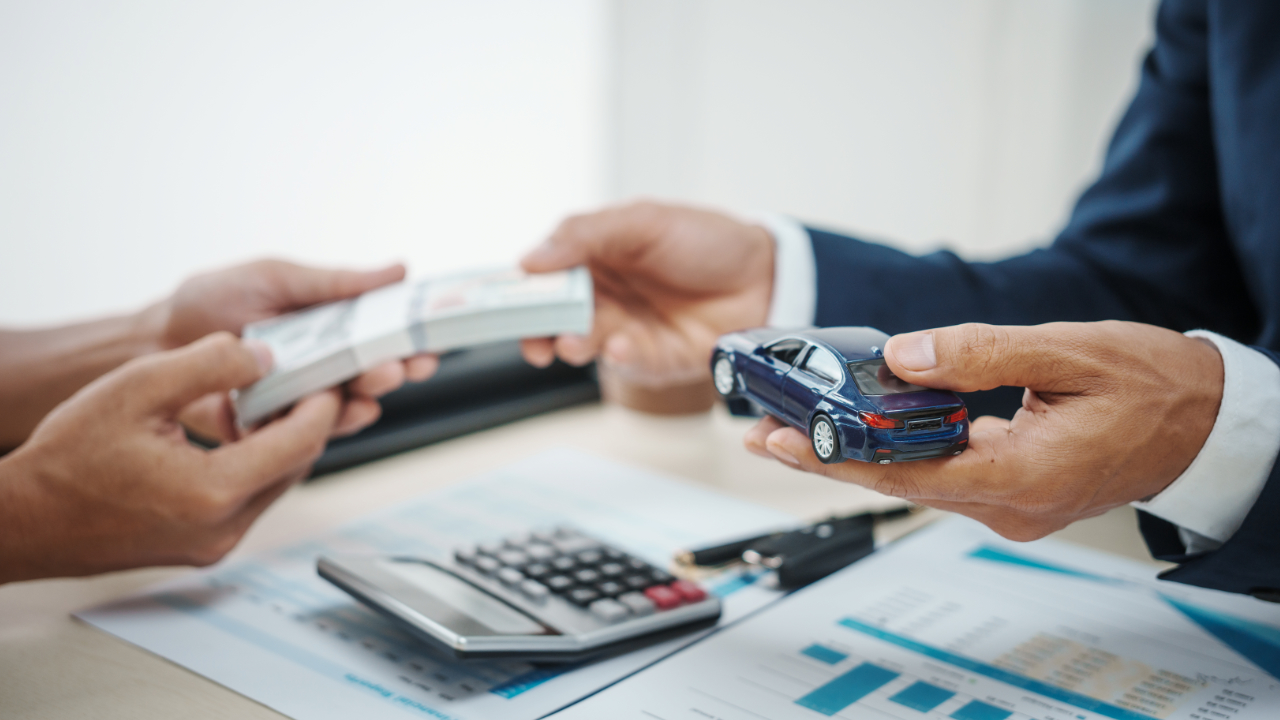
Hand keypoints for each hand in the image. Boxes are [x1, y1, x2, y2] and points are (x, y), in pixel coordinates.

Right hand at [0, 333, 340, 582]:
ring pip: (275, 486)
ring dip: (280, 446)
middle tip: (302, 383)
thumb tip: (264, 357)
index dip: (321, 404)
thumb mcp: (138, 387)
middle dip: (304, 422)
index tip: (328, 376)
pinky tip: (238, 439)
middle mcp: (222, 528)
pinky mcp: (203, 549)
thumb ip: (210, 365)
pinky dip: (255, 468)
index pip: (300, 443)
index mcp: (213, 490)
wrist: (26, 518)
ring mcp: (214, 546)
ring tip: (268, 404)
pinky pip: (250, 502)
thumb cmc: (67, 459)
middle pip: (295, 467)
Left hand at [153, 259, 438, 438]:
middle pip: (372, 374)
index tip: (429, 341)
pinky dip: (328, 426)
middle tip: (403, 366)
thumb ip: (336, 283)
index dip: (409, 340)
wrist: (155, 339)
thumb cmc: (213, 300)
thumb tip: (400, 270)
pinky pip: (308, 434)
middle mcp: (321, 366)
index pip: (381, 336)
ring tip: (374, 387)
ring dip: (367, 398)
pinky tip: (342, 414)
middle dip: (395, 371)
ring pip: (346, 406)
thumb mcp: (278, 278)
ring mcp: (298, 399)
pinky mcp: (273, 428)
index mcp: (329, 328)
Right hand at [520, 201, 774, 387]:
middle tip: (534, 338)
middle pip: (554, 317)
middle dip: (538, 330)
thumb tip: (529, 260)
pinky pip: (624, 364)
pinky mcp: (651, 360)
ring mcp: (625, 329)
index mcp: (594, 257)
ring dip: (573, 345)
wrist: (767, 276)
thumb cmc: (707, 241)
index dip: (520, 291)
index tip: (499, 304)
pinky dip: (617, 358)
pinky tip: (622, 347)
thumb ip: (584, 236)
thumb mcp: (643, 221)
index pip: (543, 276)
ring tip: (574, 342)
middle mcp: (603, 295)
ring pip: (582, 343)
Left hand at [745, 321, 1223, 539]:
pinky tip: (869, 428)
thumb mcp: (1069, 351)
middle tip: (765, 435)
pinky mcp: (1014, 492)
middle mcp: (1011, 505)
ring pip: (919, 479)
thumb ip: (981, 354)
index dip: (839, 461)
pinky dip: (903, 450)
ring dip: (862, 455)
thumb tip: (902, 356)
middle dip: (831, 459)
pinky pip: (945, 472)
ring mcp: (1013, 505)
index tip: (786, 443)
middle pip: (901, 483)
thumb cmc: (1155, 385)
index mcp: (1024, 475)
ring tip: (801, 427)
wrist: (1208, 423)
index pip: (909, 475)